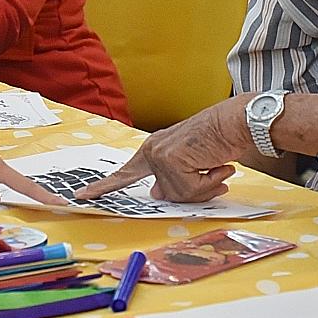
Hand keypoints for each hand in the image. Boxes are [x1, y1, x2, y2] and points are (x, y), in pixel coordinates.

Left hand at [74, 96, 251, 201]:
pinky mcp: (170, 159)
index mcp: (153, 149)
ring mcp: (159, 154)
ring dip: (204, 186)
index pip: (125, 173)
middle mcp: (151, 150)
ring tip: (215, 164)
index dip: (103, 187)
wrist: (235, 121)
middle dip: (193, 191)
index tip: (82, 196)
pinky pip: (190, 190)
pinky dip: (209, 182)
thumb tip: (155, 194)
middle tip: (211, 172)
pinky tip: (216, 164)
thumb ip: (171, 179)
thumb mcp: (191, 163)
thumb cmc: (219, 140)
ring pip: (179, 195)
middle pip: (165, 195)